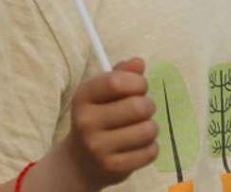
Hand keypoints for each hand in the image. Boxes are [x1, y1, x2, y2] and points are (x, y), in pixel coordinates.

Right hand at [55, 57, 158, 189]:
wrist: (80, 162)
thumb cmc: (97, 118)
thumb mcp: (101, 93)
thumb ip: (121, 74)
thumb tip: (139, 62)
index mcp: (83, 97)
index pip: (116, 82)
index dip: (137, 82)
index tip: (139, 87)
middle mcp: (86, 122)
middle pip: (137, 107)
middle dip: (148, 106)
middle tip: (143, 110)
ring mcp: (98, 147)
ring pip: (147, 130)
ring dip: (151, 127)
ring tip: (141, 128)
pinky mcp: (113, 167)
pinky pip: (149, 152)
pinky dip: (151, 147)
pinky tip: (139, 146)